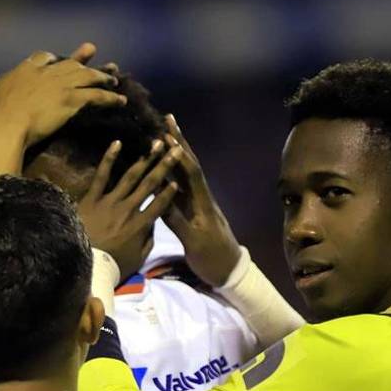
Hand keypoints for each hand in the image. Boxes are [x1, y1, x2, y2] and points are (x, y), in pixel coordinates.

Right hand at [0, 46, 125, 147]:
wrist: (6, 126)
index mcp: (25, 70)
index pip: (41, 58)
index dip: (50, 58)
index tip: (56, 58)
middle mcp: (46, 73)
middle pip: (69, 62)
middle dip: (82, 57)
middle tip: (93, 50)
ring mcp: (61, 85)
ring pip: (87, 76)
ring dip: (102, 77)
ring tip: (114, 79)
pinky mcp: (72, 100)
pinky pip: (97, 96)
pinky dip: (110, 98)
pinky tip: (120, 101)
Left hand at [77, 139, 179, 279]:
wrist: (84, 263)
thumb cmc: (111, 264)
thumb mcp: (136, 259)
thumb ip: (147, 241)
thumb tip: (153, 225)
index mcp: (140, 224)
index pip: (160, 204)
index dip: (170, 192)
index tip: (178, 180)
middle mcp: (128, 208)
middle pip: (150, 184)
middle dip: (164, 166)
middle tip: (175, 150)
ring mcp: (110, 201)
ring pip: (130, 176)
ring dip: (145, 158)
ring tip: (156, 143)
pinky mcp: (92, 198)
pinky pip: (101, 175)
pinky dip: (109, 158)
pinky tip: (117, 142)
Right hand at [162, 114, 242, 285]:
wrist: (230, 272)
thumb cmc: (213, 259)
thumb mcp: (194, 243)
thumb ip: (177, 221)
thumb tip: (159, 199)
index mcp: (203, 204)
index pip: (191, 172)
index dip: (180, 153)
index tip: (168, 133)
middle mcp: (202, 198)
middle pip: (191, 165)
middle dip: (180, 142)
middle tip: (169, 119)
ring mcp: (199, 204)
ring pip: (186, 173)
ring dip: (177, 153)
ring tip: (166, 133)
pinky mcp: (195, 211)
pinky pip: (182, 186)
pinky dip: (172, 172)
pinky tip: (164, 164)